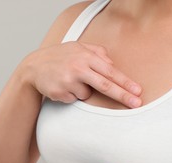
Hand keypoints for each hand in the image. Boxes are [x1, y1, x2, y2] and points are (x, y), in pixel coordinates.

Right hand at [22, 41, 141, 107]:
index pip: (110, 72)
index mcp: (86, 56)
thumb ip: (97, 52)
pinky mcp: (61, 92)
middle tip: (136, 104)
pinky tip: (62, 85)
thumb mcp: (78, 47)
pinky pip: (75, 99)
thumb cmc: (59, 57)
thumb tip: (113, 65)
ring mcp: (69, 81)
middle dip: (123, 96)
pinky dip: (72, 95)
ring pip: (87, 94)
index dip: (125, 83)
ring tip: (70, 80)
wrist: (33, 67)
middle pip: (105, 85)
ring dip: (82, 91)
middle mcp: (78, 68)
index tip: (138, 91)